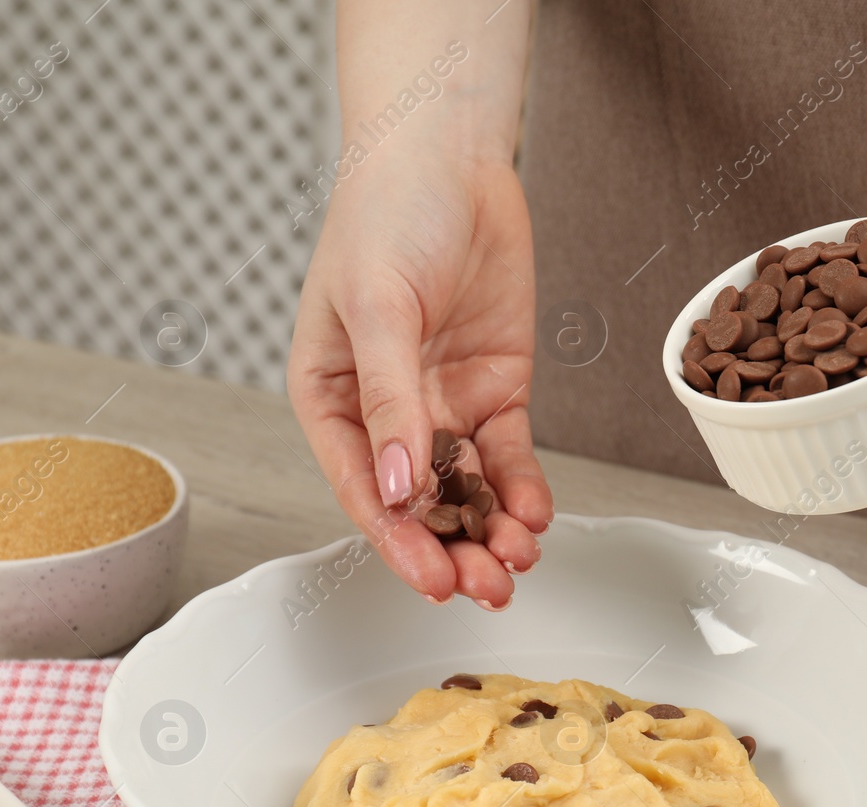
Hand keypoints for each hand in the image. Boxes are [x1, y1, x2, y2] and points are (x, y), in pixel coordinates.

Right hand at [287, 148, 550, 607]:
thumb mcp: (377, 308)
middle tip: (489, 587)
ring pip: (469, 491)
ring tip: (519, 559)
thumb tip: (399, 488)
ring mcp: (445, 406)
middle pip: (420, 504)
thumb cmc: (385, 216)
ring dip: (492, 531)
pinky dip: (523, 489)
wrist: (451, 160)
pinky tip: (535, 513)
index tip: (432, 580)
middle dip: (453, 550)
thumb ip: (390, 402)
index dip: (398, 541)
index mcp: (331, 400)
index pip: (364, 489)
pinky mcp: (496, 392)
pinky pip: (510, 457)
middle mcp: (387, 415)